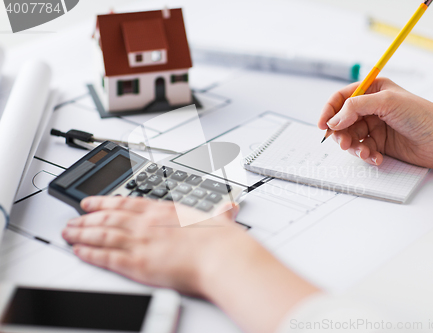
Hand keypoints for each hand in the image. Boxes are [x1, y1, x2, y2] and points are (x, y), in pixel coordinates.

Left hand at [62, 196, 242, 295]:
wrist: (221, 256)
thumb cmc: (220, 240)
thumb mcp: (220, 219)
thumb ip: (220, 214)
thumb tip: (229, 209)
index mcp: (164, 210)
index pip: (126, 203)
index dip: (104, 202)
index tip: (91, 202)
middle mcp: (148, 223)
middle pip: (109, 218)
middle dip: (87, 219)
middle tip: (73, 220)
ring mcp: (141, 242)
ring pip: (102, 234)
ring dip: (82, 234)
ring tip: (69, 233)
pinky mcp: (138, 263)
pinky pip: (107, 257)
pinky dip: (90, 254)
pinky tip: (80, 251)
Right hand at [318, 78, 432, 168]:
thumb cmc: (422, 115)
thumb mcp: (387, 102)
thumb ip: (356, 107)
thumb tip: (334, 119)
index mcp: (372, 90)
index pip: (341, 98)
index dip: (329, 111)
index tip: (323, 125)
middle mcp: (371, 108)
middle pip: (342, 120)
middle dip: (341, 133)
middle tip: (344, 143)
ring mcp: (375, 126)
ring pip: (350, 137)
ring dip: (354, 147)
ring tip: (365, 152)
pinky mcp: (379, 143)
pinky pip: (362, 149)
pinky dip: (366, 155)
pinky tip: (376, 157)